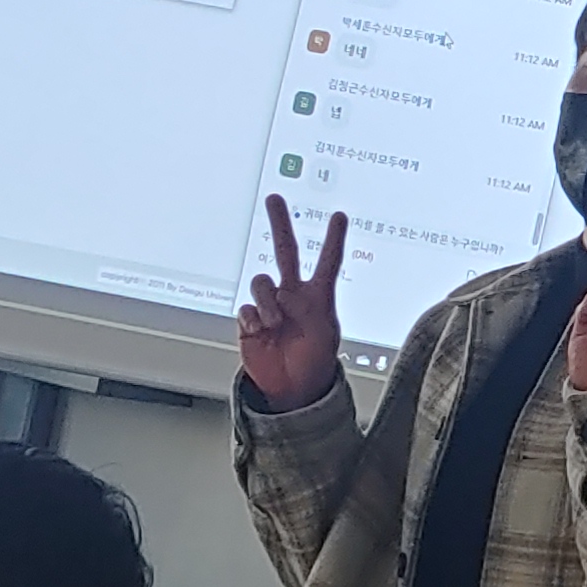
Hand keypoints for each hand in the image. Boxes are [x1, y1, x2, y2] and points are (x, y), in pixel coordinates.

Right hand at [240, 193, 347, 412]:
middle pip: (285, 251)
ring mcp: (269, 305)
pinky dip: (251, 318)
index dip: (333, 240)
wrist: (292, 387)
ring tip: (274, 323)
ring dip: (266, 301)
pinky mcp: (250, 320)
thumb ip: (309, 313)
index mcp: (317, 297)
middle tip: (274, 198)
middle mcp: (292, 294)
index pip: (327, 263)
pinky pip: (246, 308)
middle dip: (280, 223)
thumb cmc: (316, 361)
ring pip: (261, 283)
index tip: (339, 216)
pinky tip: (259, 331)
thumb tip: (281, 300)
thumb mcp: (326, 337)